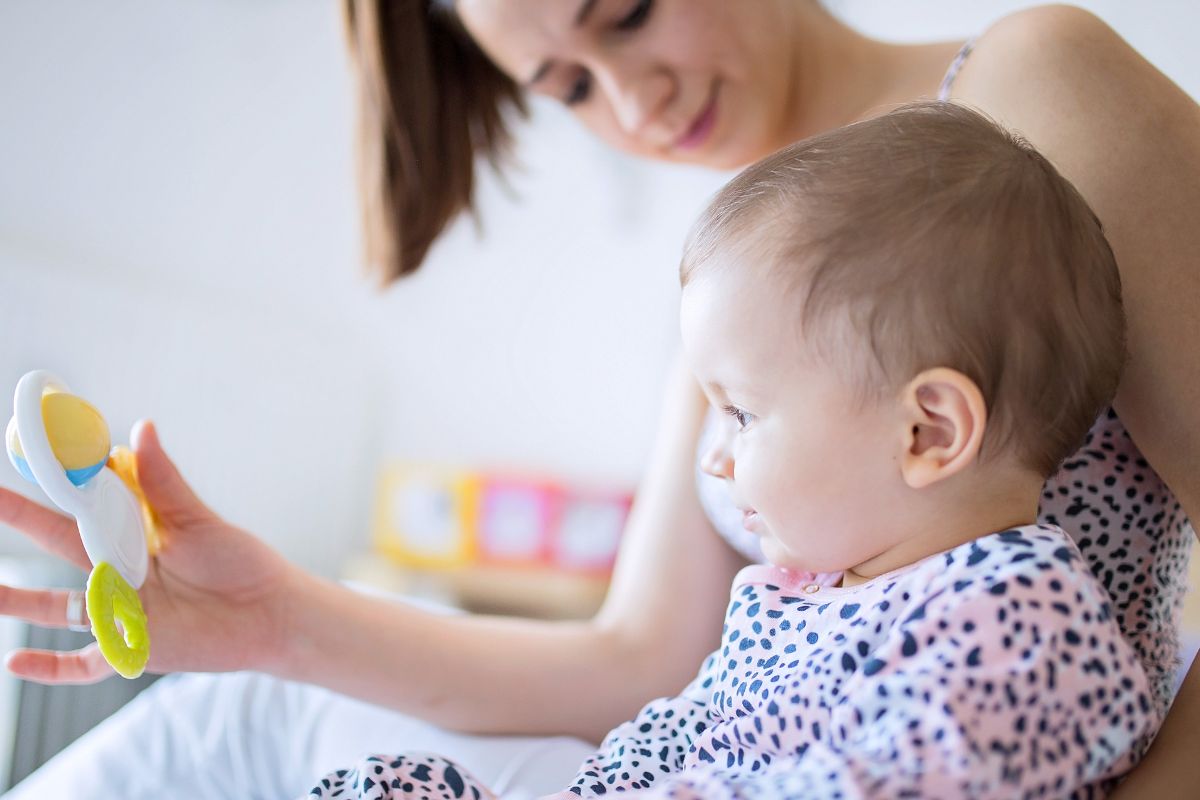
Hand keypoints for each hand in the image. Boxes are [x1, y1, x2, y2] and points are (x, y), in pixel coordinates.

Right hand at [0, 420, 299, 682]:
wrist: (270, 611)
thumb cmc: (240, 563)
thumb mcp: (196, 520)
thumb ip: (162, 481)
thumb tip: (143, 428)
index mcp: (134, 533)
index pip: (83, 505)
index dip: (52, 483)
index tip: (22, 455)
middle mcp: (118, 570)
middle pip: (59, 543)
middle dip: (21, 520)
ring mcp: (120, 610)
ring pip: (56, 605)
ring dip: (17, 598)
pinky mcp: (130, 647)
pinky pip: (82, 664)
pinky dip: (49, 667)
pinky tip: (13, 662)